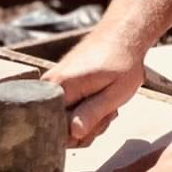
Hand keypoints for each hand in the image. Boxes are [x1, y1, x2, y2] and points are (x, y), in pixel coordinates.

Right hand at [42, 23, 149, 146]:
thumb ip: (92, 113)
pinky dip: (85, 112)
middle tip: (107, 114)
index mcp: (60, 88)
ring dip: (89, 121)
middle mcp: (48, 87)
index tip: (99, 123)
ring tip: (106, 106)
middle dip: (85, 130)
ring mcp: (51, 87)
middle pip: (59, 129)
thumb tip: (73, 133)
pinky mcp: (58, 87)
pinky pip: (67, 111)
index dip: (79, 135)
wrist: (121, 36)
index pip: (56, 131)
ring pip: (65, 122)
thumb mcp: (115, 93)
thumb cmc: (122, 62)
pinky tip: (100, 102)